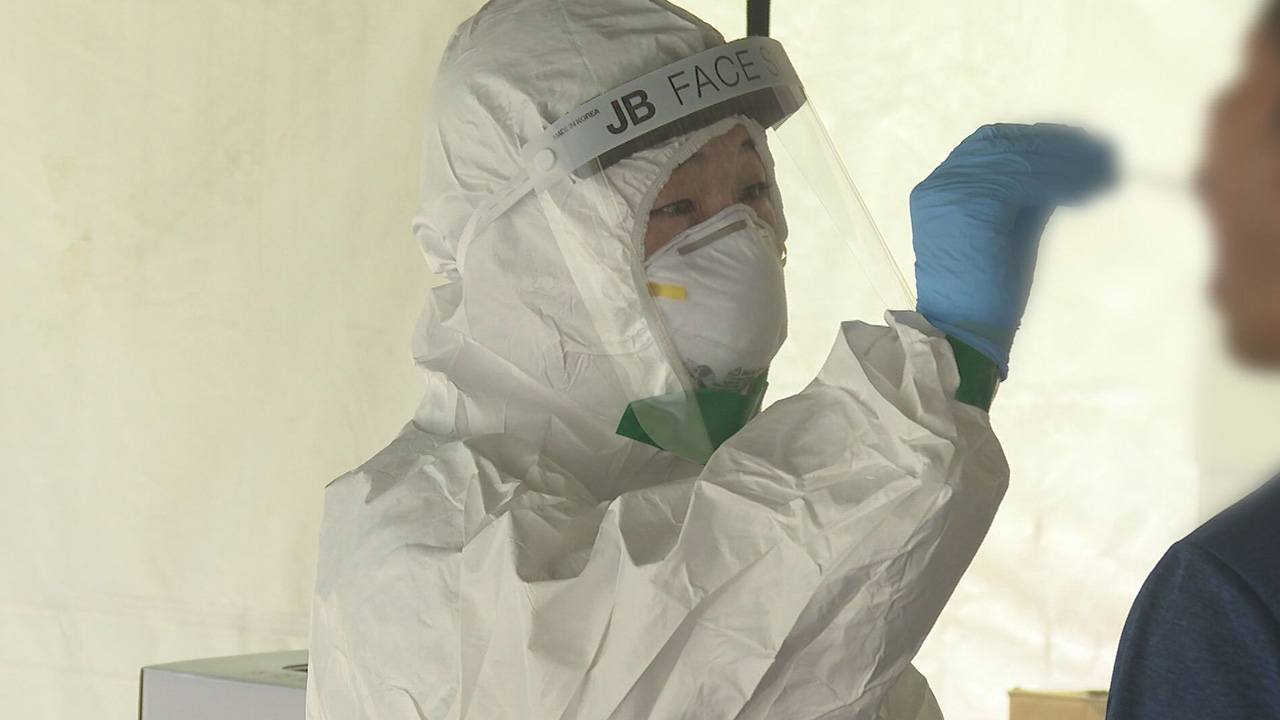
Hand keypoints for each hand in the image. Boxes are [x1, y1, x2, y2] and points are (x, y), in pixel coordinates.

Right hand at [911, 123, 1114, 377]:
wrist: (961, 335)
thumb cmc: (984, 294)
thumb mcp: (1006, 231)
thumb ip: (1023, 198)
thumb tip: (1062, 169)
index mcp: (940, 189)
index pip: (991, 144)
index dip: (1038, 139)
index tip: (1081, 145)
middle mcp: (941, 184)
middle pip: (1006, 143)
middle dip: (1058, 145)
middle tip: (1103, 154)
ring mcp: (953, 193)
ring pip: (1020, 159)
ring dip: (1069, 161)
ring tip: (1106, 170)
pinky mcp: (974, 208)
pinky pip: (1026, 181)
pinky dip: (1064, 180)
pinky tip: (1091, 189)